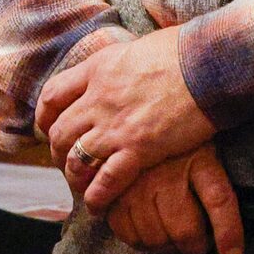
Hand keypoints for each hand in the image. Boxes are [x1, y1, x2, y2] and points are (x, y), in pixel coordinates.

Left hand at [34, 26, 216, 210]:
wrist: (208, 63)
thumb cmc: (184, 50)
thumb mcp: (139, 47)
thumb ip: (124, 63)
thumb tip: (127, 67)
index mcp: (97, 69)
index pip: (53, 95)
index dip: (45, 115)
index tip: (49, 126)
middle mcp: (99, 98)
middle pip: (60, 131)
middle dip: (57, 151)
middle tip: (64, 162)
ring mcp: (116, 125)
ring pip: (76, 158)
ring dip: (74, 177)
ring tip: (79, 187)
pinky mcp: (138, 148)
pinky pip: (106, 179)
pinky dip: (97, 196)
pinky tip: (97, 206)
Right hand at [104, 144, 244, 253]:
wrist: (137, 120)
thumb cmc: (180, 144)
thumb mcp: (207, 152)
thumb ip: (218, 191)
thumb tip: (231, 242)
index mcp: (198, 159)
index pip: (219, 199)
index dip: (228, 232)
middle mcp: (168, 173)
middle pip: (184, 230)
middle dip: (194, 247)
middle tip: (197, 244)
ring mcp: (138, 184)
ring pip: (155, 237)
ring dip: (167, 248)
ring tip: (173, 239)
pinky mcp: (113, 192)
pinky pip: (126, 232)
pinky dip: (139, 241)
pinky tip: (148, 233)